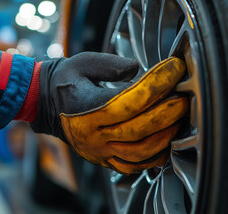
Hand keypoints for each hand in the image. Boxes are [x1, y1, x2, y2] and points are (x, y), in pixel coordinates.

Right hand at [31, 53, 187, 173]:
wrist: (42, 102)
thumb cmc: (63, 80)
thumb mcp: (83, 63)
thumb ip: (111, 63)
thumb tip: (138, 69)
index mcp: (87, 108)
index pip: (132, 99)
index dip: (158, 84)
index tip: (175, 69)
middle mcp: (92, 134)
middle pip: (140, 128)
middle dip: (168, 112)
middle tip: (185, 96)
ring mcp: (97, 149)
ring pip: (139, 151)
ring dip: (165, 136)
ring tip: (179, 119)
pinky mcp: (101, 158)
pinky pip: (131, 165)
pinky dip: (152, 157)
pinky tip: (165, 143)